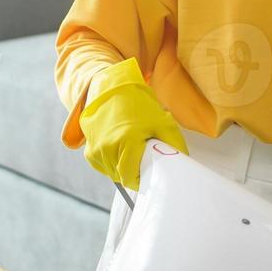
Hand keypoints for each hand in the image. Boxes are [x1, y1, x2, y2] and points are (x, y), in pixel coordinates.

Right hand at [78, 57, 187, 190]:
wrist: (112, 89)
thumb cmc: (137, 104)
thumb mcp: (162, 121)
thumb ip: (175, 144)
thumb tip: (182, 161)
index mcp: (126, 142)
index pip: (130, 178)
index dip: (141, 180)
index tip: (149, 176)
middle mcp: (107, 148)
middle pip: (122, 177)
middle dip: (134, 172)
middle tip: (143, 158)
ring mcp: (95, 150)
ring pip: (112, 174)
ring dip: (122, 168)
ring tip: (131, 150)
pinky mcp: (89, 150)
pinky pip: (103, 167)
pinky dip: (112, 163)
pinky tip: (120, 149)